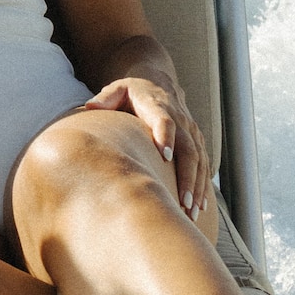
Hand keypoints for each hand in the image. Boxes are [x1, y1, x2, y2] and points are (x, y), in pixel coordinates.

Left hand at [84, 76, 210, 222]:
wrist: (158, 83)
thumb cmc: (131, 92)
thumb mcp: (116, 89)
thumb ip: (105, 98)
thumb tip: (90, 107)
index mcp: (158, 106)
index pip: (165, 121)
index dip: (166, 137)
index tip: (165, 157)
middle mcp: (180, 119)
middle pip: (188, 148)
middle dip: (187, 176)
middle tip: (182, 202)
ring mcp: (191, 131)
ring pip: (199, 160)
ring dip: (196, 186)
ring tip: (191, 212)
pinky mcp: (197, 141)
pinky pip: (204, 164)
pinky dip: (203, 185)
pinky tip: (200, 206)